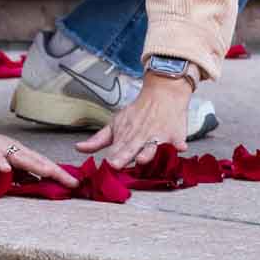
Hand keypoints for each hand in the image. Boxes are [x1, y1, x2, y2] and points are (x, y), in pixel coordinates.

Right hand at [0, 90, 78, 188]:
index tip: (74, 184)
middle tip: (73, 183)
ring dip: (36, 165)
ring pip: (20, 156)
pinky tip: (7, 170)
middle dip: (56, 171)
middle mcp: (11, 147)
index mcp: (16, 152)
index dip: (58, 173)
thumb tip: (27, 183)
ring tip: (51, 174)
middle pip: (37, 160)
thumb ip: (11, 173)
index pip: (41, 164)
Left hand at [74, 74, 188, 168]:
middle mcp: (141, 137)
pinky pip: (178, 140)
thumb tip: (79, 148)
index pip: (117, 150)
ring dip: (148, 152)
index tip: (106, 167)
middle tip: (116, 164)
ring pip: (152, 146)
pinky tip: (180, 148)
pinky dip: (179, 144)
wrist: (163, 92)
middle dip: (124, 156)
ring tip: (144, 158)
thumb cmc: (139, 111)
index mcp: (126, 135)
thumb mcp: (116, 123)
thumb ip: (99, 139)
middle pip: (131, 148)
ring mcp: (158, 136)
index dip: (112, 158)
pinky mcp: (175, 135)